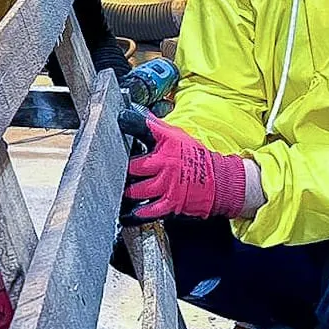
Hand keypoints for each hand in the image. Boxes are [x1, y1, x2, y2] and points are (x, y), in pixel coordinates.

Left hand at [120, 107, 247, 221]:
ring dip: (127, 191)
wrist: (219, 180)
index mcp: (167, 144)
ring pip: (138, 190)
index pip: (143, 128)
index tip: (117, 121)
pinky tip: (128, 214)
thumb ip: (154, 127)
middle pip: (133, 166)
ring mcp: (167, 185)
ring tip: (116, 190)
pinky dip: (138, 213)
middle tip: (109, 168)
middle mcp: (165, 164)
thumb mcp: (176, 135)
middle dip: (119, 167)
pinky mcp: (172, 203)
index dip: (128, 123)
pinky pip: (150, 210)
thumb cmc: (195, 156)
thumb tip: (133, 114)